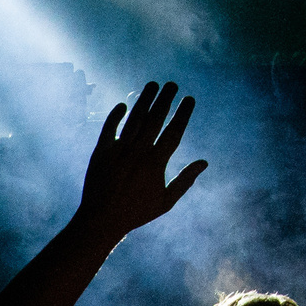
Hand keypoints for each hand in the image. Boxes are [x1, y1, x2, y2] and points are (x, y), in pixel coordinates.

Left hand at [74, 81, 206, 241]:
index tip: (189, 99)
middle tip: (172, 84)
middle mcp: (137, 153)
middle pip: (154, 119)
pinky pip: (109, 128)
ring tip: (152, 84)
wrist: (100, 221)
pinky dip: (115, 116)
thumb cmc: (136, 213)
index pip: (173, 132)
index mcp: (155, 163)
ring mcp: (118, 151)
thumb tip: (204, 162)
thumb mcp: (165, 201)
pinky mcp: (101, 153)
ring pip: (134, 119)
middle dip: (165, 99)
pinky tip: (123, 105)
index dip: (183, 114)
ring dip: (144, 100)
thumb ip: (185, 181)